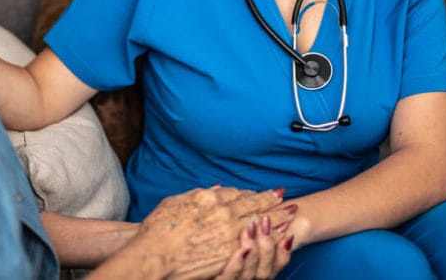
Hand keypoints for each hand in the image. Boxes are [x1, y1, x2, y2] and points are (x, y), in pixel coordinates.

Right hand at [135, 186, 292, 278]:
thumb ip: (198, 195)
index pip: (235, 193)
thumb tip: (214, 189)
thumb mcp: (174, 203)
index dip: (248, 193)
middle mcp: (221, 211)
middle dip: (269, 199)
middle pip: (252, 203)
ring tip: (289, 211)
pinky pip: (257, 241)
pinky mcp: (231, 250)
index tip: (258, 193)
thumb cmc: (158, 231)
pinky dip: (271, 235)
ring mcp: (228, 231)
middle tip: (283, 196)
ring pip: (260, 220)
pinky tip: (281, 233)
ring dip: (276, 215)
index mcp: (207, 198)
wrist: (155, 256)